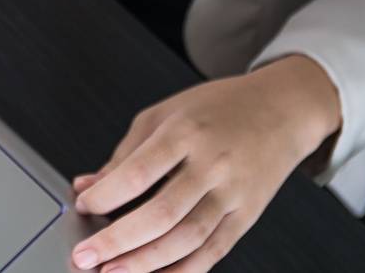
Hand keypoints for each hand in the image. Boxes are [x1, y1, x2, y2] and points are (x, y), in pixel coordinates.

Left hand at [68, 56, 341, 271]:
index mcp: (186, 132)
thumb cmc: (219, 108)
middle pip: (162, 213)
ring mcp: (233, 194)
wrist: (281, 110)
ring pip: (187, 239)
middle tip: (86, 256)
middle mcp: (213, 164)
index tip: (82, 207)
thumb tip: (87, 186)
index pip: (140, 172)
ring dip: (146, 263)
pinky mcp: (247, 216)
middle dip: (118, 241)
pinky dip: (183, 271)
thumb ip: (125, 153)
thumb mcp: (165, 114)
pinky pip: (213, 251)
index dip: (106, 195)